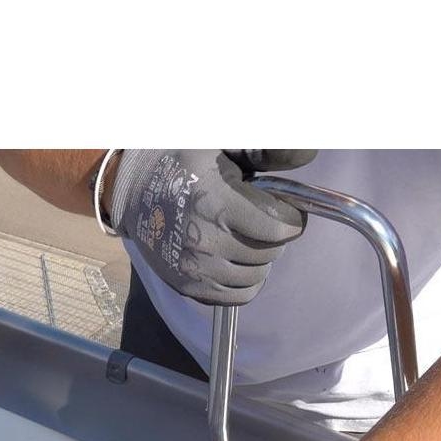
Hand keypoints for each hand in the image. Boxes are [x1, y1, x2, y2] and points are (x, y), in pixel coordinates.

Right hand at [107, 149, 314, 305]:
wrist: (133, 188)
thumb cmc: (183, 161)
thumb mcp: (222, 144)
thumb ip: (266, 150)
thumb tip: (308, 153)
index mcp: (217, 202)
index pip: (279, 227)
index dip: (291, 218)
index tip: (285, 210)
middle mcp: (206, 240)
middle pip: (270, 252)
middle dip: (273, 235)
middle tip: (257, 219)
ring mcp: (196, 268)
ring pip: (257, 276)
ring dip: (260, 258)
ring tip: (243, 237)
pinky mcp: (190, 286)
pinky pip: (239, 296)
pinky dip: (246, 281)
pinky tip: (236, 259)